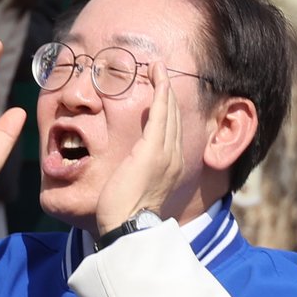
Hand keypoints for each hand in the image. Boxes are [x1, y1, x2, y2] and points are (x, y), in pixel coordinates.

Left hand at [94, 60, 185, 235]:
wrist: (127, 227)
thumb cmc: (122, 216)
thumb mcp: (132, 190)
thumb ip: (133, 175)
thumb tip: (123, 173)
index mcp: (169, 168)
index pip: (169, 131)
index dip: (167, 110)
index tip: (161, 94)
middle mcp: (173, 158)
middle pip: (173, 117)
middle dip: (168, 93)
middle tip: (160, 72)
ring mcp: (165, 153)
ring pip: (168, 112)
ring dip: (164, 87)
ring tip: (158, 69)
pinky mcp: (153, 150)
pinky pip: (160, 114)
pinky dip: (161, 93)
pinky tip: (158, 77)